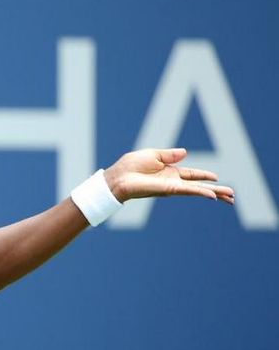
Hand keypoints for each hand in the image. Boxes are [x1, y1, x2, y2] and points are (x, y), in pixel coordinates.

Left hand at [104, 148, 234, 204]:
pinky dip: (201, 192)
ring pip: (198, 190)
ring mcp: (172, 186)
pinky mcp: (169, 189)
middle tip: (231, 196)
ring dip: (215, 193)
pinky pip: (188, 190)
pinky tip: (213, 195)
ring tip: (230, 197)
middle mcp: (173, 181)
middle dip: (215, 190)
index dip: (204, 175)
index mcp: (169, 171)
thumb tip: (185, 152)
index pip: (192, 174)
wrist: (118, 177)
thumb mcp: (152, 154)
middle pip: (199, 185)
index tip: (216, 177)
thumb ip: (170, 155)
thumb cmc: (130, 166)